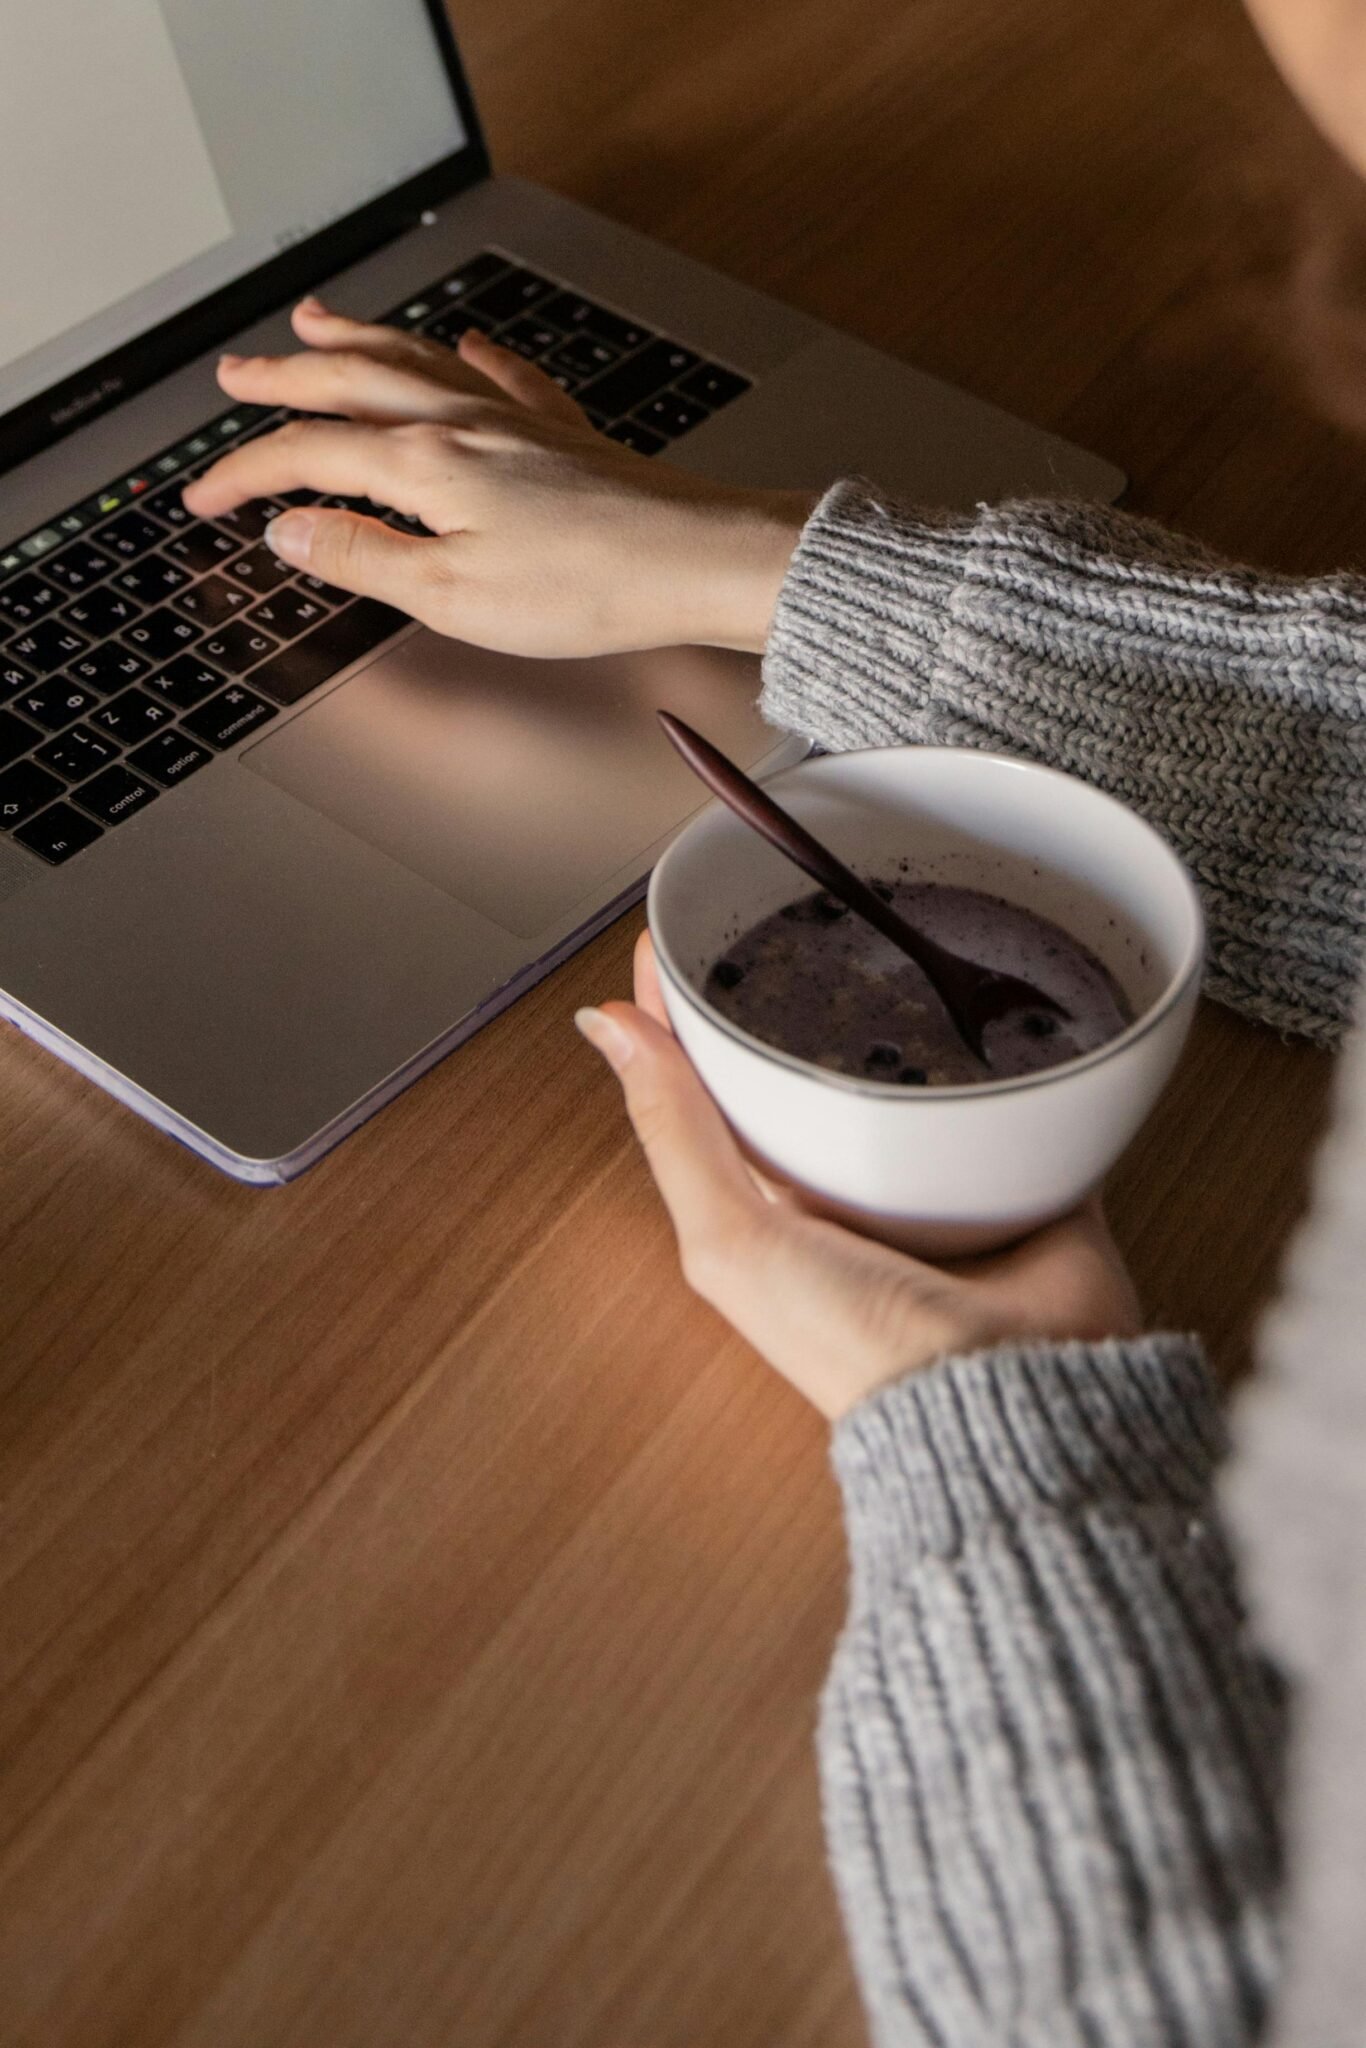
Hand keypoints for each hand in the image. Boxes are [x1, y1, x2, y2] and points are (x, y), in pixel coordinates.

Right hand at [182, 296, 810, 657]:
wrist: (695, 561)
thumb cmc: (588, 587)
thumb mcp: (451, 595)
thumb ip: (364, 558)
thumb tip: (290, 531)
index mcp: (426, 464)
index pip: (309, 456)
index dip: (245, 473)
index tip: (204, 498)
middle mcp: (465, 423)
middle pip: (351, 383)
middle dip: (283, 378)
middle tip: (234, 376)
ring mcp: (516, 421)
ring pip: (417, 360)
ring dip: (358, 339)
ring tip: (316, 322)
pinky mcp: (565, 436)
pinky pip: (506, 376)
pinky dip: (475, 356)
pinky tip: (472, 345)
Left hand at [576, 932, 1142, 1421]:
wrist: (1008, 1390)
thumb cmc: (857, 1343)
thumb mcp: (733, 1237)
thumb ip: (673, 1130)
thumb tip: (603, 1023)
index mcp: (775, 1206)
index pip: (718, 1087)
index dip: (689, 1014)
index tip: (676, 933)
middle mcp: (855, 1187)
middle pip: (817, 1067)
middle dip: (807, 995)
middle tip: (798, 903)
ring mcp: (943, 1177)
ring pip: (919, 1067)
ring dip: (912, 1009)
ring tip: (899, 917)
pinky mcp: (1029, 1167)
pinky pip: (1021, 1085)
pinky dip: (1015, 1043)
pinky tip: (1004, 983)